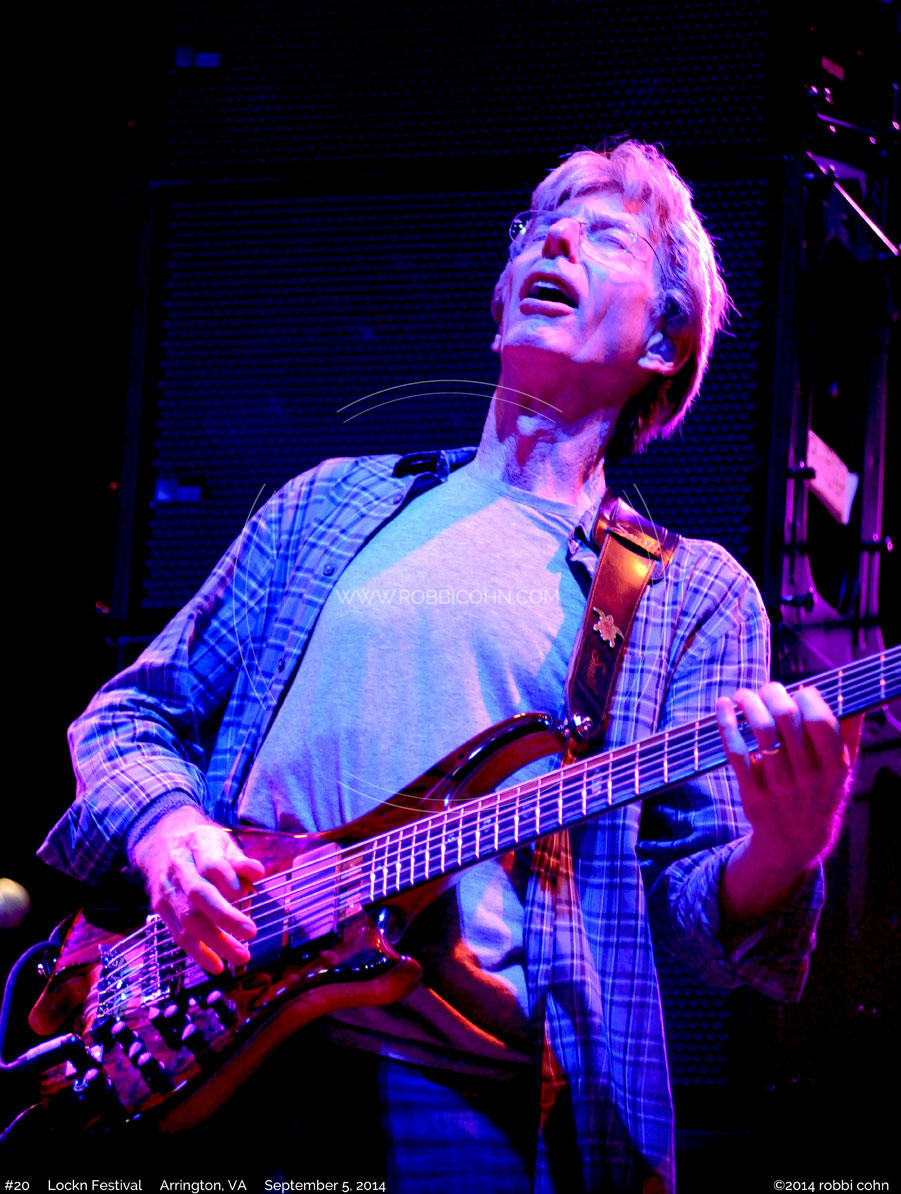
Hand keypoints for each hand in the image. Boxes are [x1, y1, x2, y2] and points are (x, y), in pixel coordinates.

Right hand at [132, 805, 264, 973]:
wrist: (159, 842)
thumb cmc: (200, 845)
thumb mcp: (222, 841)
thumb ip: (239, 860)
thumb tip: (258, 873)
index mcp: (197, 845)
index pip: (211, 865)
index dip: (229, 880)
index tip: (247, 893)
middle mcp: (178, 868)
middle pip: (199, 894)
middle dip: (225, 917)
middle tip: (251, 933)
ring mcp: (167, 890)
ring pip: (188, 919)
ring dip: (215, 942)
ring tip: (241, 957)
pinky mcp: (160, 909)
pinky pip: (178, 934)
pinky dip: (198, 952)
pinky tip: (217, 965)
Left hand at [716, 683, 861, 922]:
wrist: (795, 842)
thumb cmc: (819, 794)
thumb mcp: (842, 771)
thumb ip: (848, 736)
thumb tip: (852, 698)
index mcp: (834, 766)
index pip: (820, 719)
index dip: (806, 697)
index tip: (798, 692)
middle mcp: (808, 776)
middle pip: (786, 717)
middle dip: (773, 693)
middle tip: (766, 690)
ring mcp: (779, 785)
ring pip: (761, 730)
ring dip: (748, 703)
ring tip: (742, 695)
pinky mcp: (753, 792)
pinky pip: (736, 751)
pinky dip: (726, 724)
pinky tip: (724, 707)